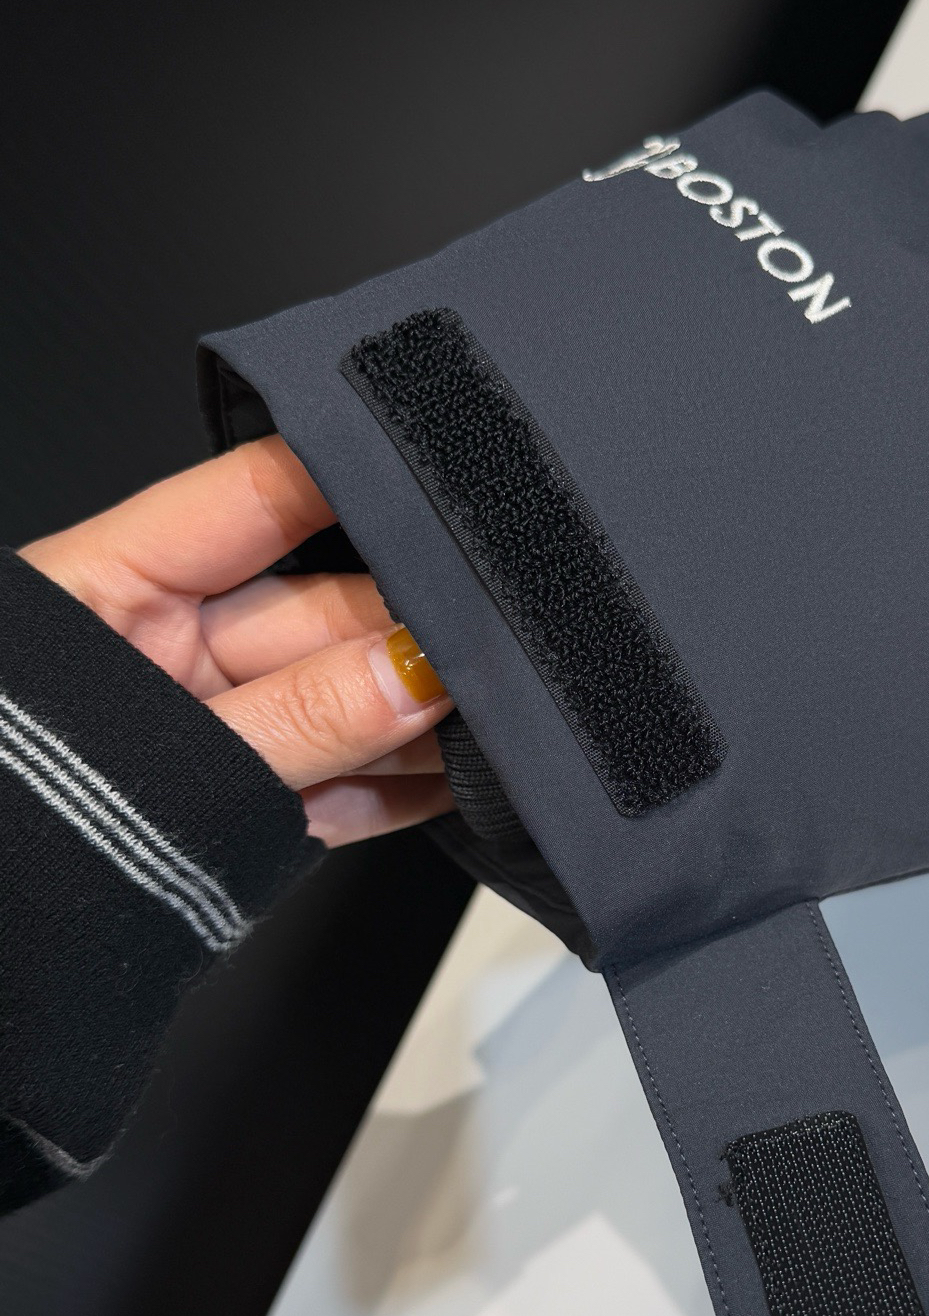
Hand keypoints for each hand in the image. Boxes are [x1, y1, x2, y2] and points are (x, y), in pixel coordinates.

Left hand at [20, 438, 454, 846]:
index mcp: (109, 584)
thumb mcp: (158, 763)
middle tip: (493, 654)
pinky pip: (334, 782)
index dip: (353, 477)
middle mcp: (164, 645)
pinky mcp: (239, 806)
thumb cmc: (8, 839)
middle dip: (408, 632)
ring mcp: (208, 728)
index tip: (454, 481)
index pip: (255, 497)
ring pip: (339, 700)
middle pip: (318, 608)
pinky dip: (392, 791)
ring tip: (493, 731)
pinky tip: (456, 788)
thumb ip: (297, 718)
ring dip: (416, 722)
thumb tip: (414, 673)